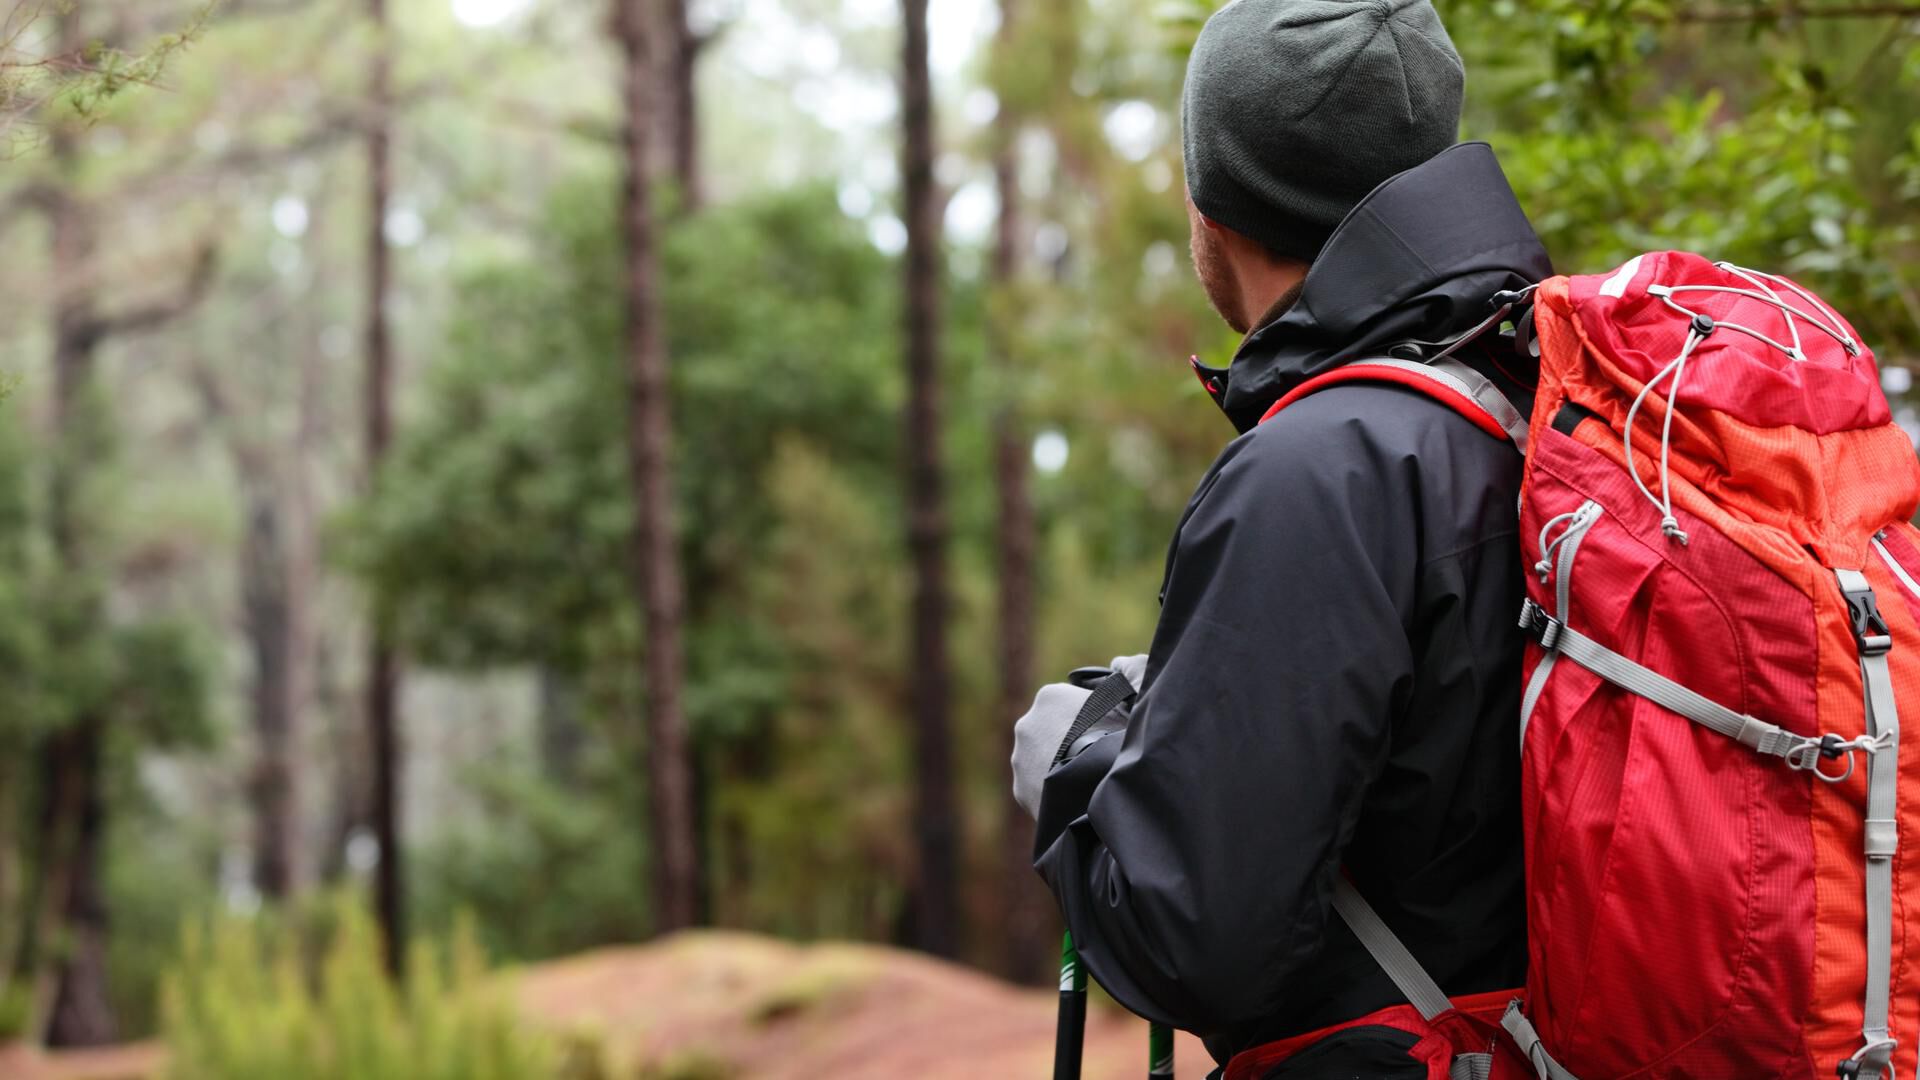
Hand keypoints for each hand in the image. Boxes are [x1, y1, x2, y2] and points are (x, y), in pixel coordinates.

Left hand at [1011, 654, 1149, 819]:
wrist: (1092, 784)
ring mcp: (1019, 757)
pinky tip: (1071, 796)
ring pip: (1040, 760)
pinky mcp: (1019, 787)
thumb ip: (1119, 686)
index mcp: (1050, 696)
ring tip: (1083, 780)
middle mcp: (1026, 723)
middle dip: (1066, 740)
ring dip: (1056, 766)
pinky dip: (1051, 790)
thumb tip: (1120, 666)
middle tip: (1092, 756)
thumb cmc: (1112, 739)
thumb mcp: (1124, 703)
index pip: (1069, 702)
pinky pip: (1037, 787)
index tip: (1102, 732)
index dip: (1089, 717)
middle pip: (1051, 730)